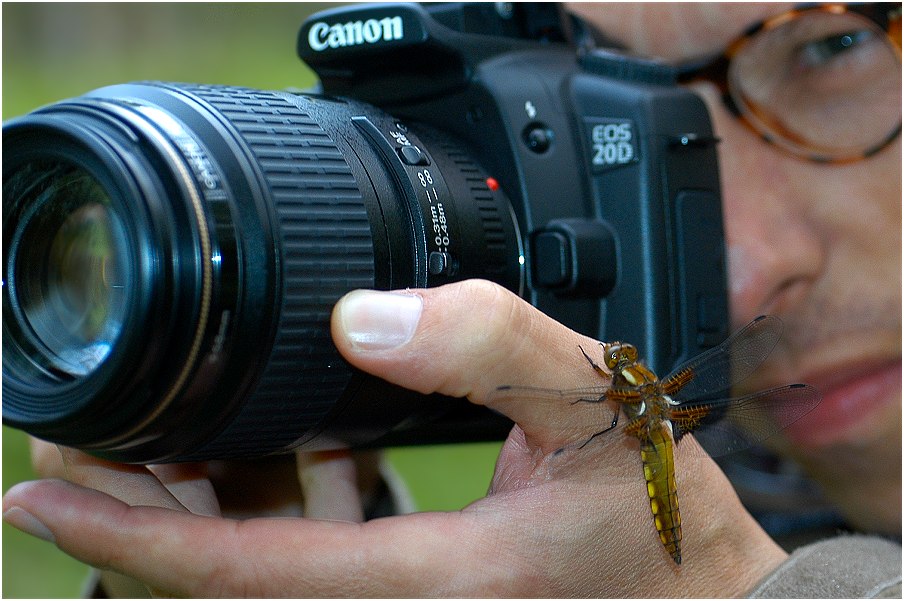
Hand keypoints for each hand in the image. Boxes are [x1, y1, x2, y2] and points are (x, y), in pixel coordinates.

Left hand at [4, 280, 786, 595]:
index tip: (40, 490)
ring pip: (267, 573)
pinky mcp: (425, 598)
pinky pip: (320, 565)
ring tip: (171, 439)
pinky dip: (281, 509)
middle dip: (138, 519)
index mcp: (428, 580)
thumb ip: (491, 350)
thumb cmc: (668, 525)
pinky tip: (293, 450)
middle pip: (226, 583)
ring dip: (207, 509)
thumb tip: (370, 318)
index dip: (127, 532)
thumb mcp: (601, 411)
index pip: (241, 571)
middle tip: (83, 448)